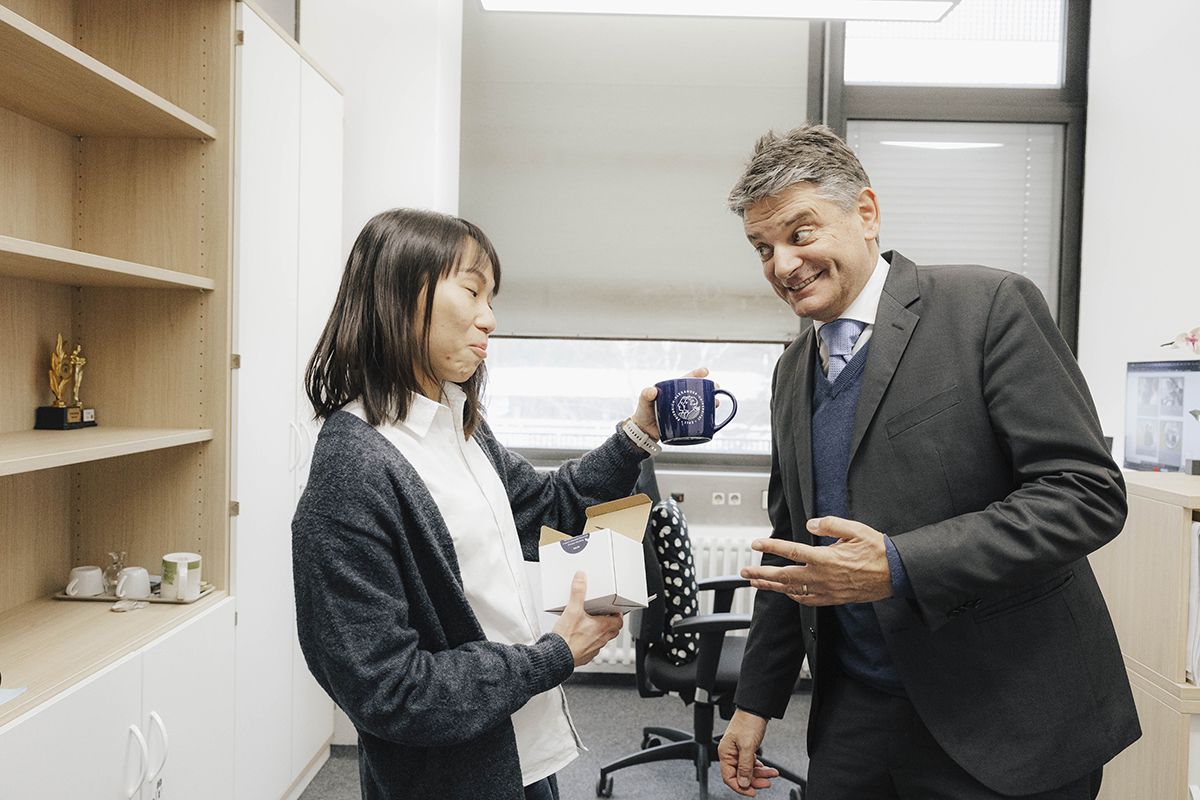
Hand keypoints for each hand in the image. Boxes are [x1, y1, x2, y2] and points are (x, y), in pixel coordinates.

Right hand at [550, 571, 622, 666]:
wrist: (556, 657)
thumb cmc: (566, 638)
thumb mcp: (572, 610)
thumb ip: (577, 592)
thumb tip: (581, 578)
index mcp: (601, 628)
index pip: (619, 621)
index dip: (618, 615)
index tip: (614, 610)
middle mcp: (600, 640)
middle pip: (613, 631)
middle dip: (611, 623)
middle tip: (605, 616)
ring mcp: (593, 650)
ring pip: (602, 640)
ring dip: (600, 633)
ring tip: (591, 626)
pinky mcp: (585, 657)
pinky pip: (592, 649)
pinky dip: (589, 643)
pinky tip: (580, 638)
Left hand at [628, 367, 709, 440]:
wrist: (644, 431)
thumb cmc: (644, 412)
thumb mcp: (643, 401)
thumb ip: (645, 394)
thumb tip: (652, 391)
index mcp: (673, 389)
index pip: (686, 379)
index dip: (697, 374)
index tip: (705, 372)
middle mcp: (682, 399)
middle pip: (699, 391)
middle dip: (709, 388)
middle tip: (715, 388)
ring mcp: (686, 411)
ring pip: (702, 404)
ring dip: (712, 402)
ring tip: (716, 403)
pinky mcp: (687, 423)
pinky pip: (699, 420)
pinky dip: (707, 419)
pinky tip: (712, 419)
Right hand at [718, 710, 776, 795]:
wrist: (756, 709)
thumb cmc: (748, 722)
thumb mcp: (747, 746)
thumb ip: (745, 766)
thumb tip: (743, 783)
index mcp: (726, 753)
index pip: (729, 777)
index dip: (740, 787)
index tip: (751, 792)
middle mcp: (731, 754)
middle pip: (740, 775)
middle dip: (754, 780)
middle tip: (766, 783)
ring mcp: (738, 752)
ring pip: (748, 770)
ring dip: (761, 773)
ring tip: (772, 774)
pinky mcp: (746, 749)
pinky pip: (752, 763)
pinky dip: (760, 767)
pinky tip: (767, 768)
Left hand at [741, 516, 893, 604]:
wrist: (896, 574)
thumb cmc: (878, 551)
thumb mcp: (855, 530)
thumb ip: (830, 525)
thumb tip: (811, 524)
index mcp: (825, 558)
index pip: (791, 551)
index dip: (771, 546)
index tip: (756, 544)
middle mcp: (822, 576)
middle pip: (784, 575)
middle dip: (761, 573)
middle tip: (744, 571)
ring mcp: (827, 590)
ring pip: (792, 590)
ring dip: (771, 586)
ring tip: (756, 582)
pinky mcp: (833, 598)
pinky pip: (807, 600)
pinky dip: (792, 596)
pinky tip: (785, 592)